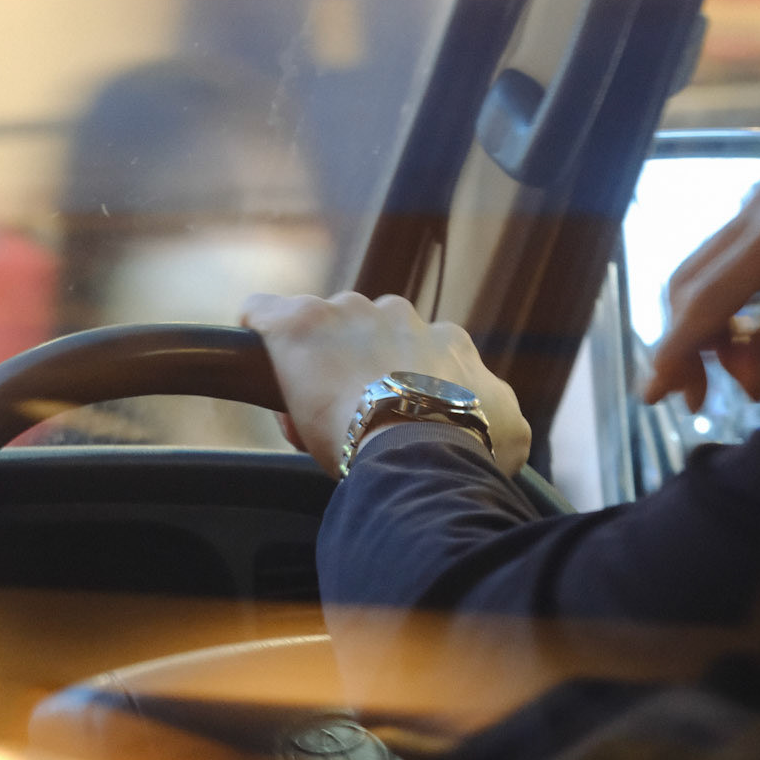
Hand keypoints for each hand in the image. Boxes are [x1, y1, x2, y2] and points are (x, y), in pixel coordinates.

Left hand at [241, 290, 531, 477]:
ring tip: (306, 412)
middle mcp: (398, 315)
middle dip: (354, 371)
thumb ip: (500, 422)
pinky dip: (258, 327)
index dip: (394, 389)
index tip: (385, 421)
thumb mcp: (508, 436)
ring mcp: (348, 314)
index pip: (412, 354)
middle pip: (363, 337)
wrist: (422, 444)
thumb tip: (499, 434)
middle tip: (346, 422)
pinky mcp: (299, 322)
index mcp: (445, 341)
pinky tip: (251, 345)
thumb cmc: (465, 448)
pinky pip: (265, 311)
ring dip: (312, 365)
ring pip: (320, 332)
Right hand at [646, 155, 759, 408]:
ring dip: (713, 319)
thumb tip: (738, 374)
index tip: (652, 397)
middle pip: (691, 280)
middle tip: (710, 398)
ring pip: (712, 264)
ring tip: (750, 370)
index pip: (701, 302)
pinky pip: (740, 248)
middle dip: (688, 342)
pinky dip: (737, 291)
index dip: (672, 354)